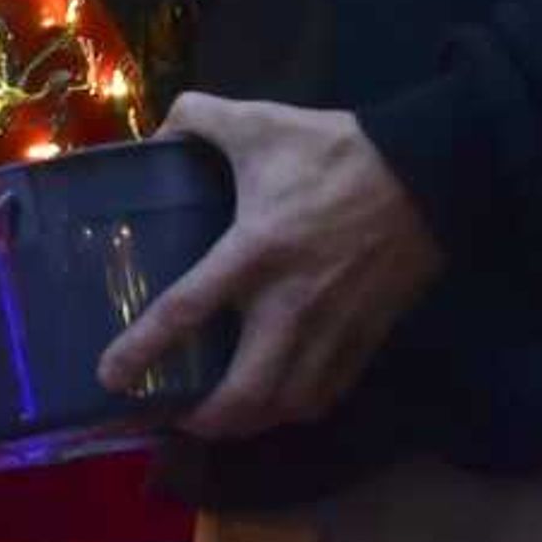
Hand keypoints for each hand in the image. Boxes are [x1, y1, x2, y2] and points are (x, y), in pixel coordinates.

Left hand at [96, 92, 445, 441]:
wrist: (432, 171)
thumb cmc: (339, 151)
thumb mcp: (260, 122)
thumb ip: (198, 119)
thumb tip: (158, 131)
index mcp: (253, 252)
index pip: (184, 312)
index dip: (141, 351)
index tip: (110, 379)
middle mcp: (291, 303)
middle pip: (246, 392)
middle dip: (206, 419)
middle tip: (176, 417)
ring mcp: (335, 326)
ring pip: (289, 404)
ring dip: (251, 422)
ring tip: (222, 418)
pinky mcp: (370, 334)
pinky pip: (330, 392)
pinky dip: (298, 407)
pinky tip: (278, 402)